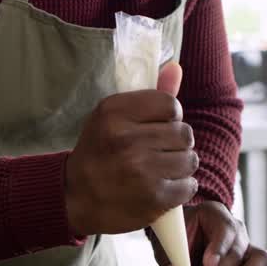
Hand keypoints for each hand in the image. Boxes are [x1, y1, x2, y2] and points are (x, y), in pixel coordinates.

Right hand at [64, 62, 197, 235]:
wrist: (76, 198)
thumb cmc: (99, 152)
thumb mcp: (112, 117)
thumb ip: (149, 95)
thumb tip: (176, 67)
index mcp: (114, 112)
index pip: (170, 105)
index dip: (169, 118)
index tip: (155, 128)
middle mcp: (126, 139)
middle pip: (184, 133)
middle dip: (175, 144)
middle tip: (156, 152)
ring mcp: (141, 170)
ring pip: (190, 159)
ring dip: (180, 166)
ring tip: (159, 170)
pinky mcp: (153, 197)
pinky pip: (189, 185)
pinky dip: (180, 188)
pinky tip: (162, 188)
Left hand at [148, 201, 266, 265]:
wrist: (186, 239)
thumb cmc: (178, 237)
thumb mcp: (168, 242)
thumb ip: (171, 258)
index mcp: (215, 214)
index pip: (224, 228)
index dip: (218, 248)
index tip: (208, 265)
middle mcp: (237, 230)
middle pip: (239, 250)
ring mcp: (249, 247)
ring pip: (261, 262)